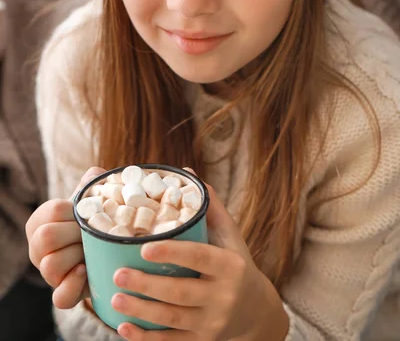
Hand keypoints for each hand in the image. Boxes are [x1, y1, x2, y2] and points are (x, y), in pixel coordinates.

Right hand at [25, 166, 105, 308]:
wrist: (105, 249)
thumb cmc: (94, 219)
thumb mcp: (93, 199)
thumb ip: (93, 184)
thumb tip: (95, 174)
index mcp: (41, 221)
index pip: (53, 209)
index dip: (76, 210)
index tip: (88, 212)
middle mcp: (37, 248)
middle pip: (46, 237)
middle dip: (75, 232)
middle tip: (93, 232)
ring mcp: (47, 273)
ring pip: (50, 265)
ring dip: (77, 255)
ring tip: (92, 250)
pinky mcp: (63, 293)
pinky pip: (60, 297)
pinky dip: (74, 284)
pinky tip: (86, 270)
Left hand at [111, 182, 288, 340]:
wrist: (255, 311)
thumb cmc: (236, 263)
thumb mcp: (230, 236)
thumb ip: (209, 206)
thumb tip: (186, 172)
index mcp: (230, 266)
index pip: (199, 257)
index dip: (172, 252)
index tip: (144, 246)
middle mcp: (223, 297)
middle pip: (180, 292)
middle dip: (147, 285)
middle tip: (118, 274)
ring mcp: (212, 323)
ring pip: (172, 318)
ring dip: (141, 310)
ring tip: (115, 298)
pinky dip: (146, 339)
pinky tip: (124, 328)